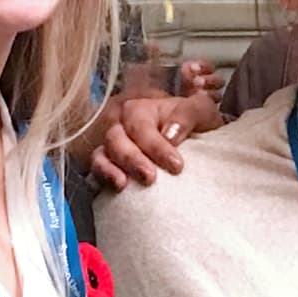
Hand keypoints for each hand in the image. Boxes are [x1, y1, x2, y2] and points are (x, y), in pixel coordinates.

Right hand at [82, 89, 222, 189]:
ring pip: (102, 154)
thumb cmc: (192, 123)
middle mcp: (121, 125)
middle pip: (117, 139)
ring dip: (111, 169)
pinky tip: (117, 188)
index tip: (176, 166)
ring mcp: (111, 145)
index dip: (156, 146)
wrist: (191, 139)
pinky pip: (97, 169)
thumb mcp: (200, 110)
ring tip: (123, 184)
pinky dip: (103, 177)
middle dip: (132, 159)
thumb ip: (188, 115)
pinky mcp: (107, 165)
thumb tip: (170, 134)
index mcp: (141, 108)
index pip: (141, 126)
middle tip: (149, 177)